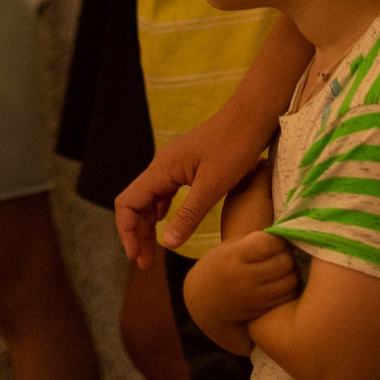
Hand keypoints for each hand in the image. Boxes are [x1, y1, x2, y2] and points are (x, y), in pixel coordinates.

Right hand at [116, 96, 281, 265]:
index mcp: (162, 169)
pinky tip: (167, 224)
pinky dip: (161, 212)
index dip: (127, 232)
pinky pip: (164, 192)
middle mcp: (161, 166)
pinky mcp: (187, 166)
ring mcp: (173, 165)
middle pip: (135, 204)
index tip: (137, 257)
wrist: (252, 116)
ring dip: (148, 225)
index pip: (127, 204)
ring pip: (149, 199)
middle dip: (137, 235)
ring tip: (154, 251)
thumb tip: (167, 245)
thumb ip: (188, 215)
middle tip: (145, 264)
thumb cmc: (235, 146)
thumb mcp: (213, 186)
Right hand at [185, 230, 299, 335]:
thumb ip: (254, 241)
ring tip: (283, 268)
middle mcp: (244, 277)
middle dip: (287, 254)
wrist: (203, 302)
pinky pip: (287, 296)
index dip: (278, 239)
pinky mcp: (261, 310)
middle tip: (282, 253)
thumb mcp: (228, 248)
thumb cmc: (218, 267)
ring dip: (291, 271)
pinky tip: (281, 282)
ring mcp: (254, 296)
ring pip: (290, 280)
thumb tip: (285, 232)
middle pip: (284, 262)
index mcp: (234, 256)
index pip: (268, 244)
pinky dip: (289, 287)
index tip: (276, 240)